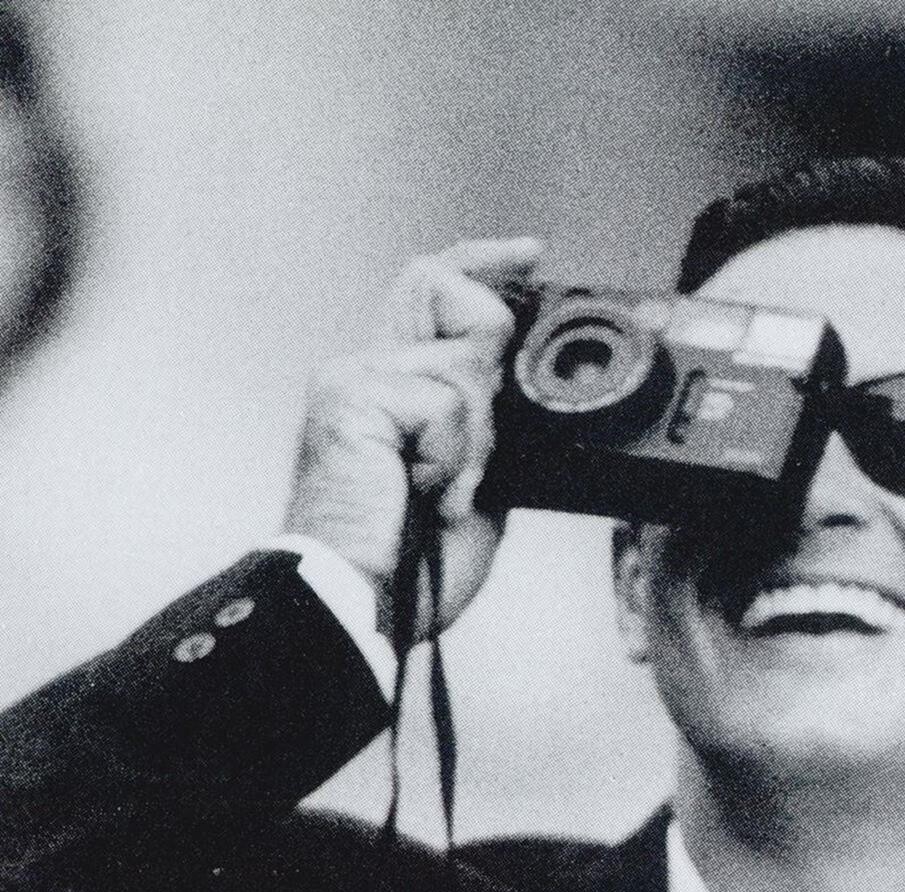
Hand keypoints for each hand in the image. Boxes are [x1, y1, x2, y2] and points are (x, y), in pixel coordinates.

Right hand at [282, 238, 540, 643]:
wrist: (361, 606)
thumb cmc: (406, 570)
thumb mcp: (471, 492)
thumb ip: (485, 436)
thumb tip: (520, 402)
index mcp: (387, 388)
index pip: (430, 288)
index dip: (483, 261)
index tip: (531, 252)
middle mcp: (363, 369)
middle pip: (440, 286)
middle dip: (486, 347)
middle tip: (478, 437)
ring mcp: (354, 377)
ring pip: (460, 361)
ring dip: (474, 441)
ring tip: (440, 491)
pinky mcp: (353, 395)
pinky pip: (446, 402)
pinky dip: (453, 459)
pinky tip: (423, 492)